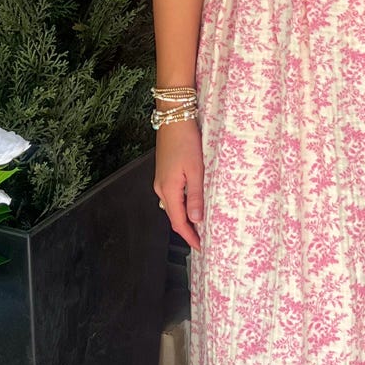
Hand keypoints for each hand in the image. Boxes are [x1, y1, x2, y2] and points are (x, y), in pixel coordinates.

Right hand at [155, 116, 204, 248]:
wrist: (174, 117)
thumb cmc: (186, 140)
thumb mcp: (196, 169)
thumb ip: (196, 196)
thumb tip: (196, 220)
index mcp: (168, 189)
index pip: (178, 222)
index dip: (189, 237)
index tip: (200, 247)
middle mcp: (161, 187)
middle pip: (174, 216)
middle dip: (187, 230)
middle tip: (204, 239)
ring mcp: (161, 179)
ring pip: (173, 206)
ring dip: (185, 217)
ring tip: (200, 225)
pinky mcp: (164, 172)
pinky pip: (172, 195)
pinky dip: (182, 205)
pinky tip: (192, 204)